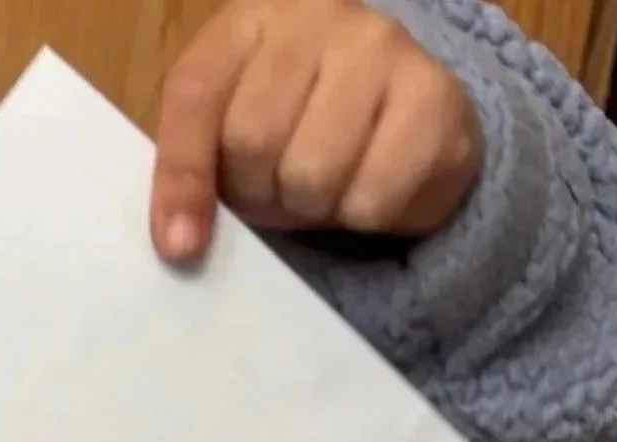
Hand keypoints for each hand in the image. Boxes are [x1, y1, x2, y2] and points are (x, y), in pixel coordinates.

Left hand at [150, 0, 482, 262]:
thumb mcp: (227, 128)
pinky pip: (374, 197)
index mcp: (249, 21)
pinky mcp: (436, 95)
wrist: (401, 102)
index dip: (183, 179)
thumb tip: (180, 244)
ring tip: (325, 186)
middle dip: (260, 193)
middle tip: (280, 189)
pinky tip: (371, 186)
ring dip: (312, 208)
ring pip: (314, 174)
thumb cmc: (296, 118)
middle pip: (254, 140)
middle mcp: (319, 16)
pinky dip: (364, 217)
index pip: (196, 97)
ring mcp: (384, 46)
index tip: (181, 245)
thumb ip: (194, 168)